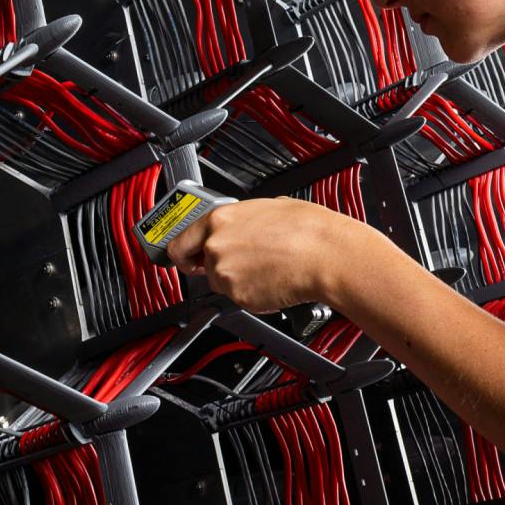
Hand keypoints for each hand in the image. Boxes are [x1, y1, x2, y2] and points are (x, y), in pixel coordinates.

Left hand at [165, 196, 373, 312]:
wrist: (325, 255)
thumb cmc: (307, 230)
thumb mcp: (270, 206)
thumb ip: (244, 219)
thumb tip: (244, 224)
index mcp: (220, 219)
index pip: (179, 243)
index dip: (183, 254)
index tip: (187, 259)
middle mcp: (216, 246)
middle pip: (203, 265)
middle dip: (218, 267)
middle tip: (244, 264)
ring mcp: (226, 274)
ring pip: (222, 283)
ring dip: (239, 280)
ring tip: (268, 267)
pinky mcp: (240, 297)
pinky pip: (240, 298)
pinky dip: (253, 293)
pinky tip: (273, 279)